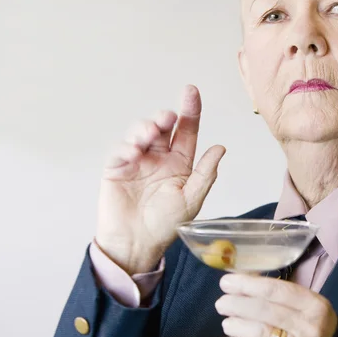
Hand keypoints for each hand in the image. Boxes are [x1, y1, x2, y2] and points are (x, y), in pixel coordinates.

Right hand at [96, 85, 225, 274]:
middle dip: (164, 117)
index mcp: (180, 162)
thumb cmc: (165, 224)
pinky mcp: (117, 167)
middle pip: (163, 127)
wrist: (137, 244)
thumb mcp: (192, 200)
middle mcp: (159, 157)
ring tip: (150, 134)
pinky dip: (126, 147)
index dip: (190, 111)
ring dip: (145, 128)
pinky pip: (120, 150)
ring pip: (140, 132)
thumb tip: (220, 147)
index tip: (191, 92)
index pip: (187, 131)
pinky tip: (133, 152)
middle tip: (168, 117)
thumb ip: (205, 174)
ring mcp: (137, 160)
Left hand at [214, 273, 337, 336]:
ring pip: (261, 334)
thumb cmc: (320, 332)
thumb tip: (246, 279)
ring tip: (227, 324)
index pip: (275, 289)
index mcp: (314, 304)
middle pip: (264, 310)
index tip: (227, 282)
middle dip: (237, 304)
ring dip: (237, 327)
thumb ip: (283, 296)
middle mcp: (309, 326)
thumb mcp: (310, 309)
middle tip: (221, 303)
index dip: (247, 284)